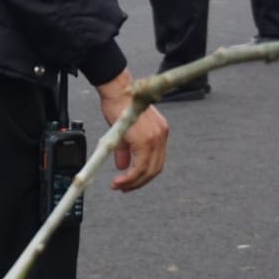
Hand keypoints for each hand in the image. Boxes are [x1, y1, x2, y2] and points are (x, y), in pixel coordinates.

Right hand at [96, 70, 168, 191]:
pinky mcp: (146, 139)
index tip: (131, 181)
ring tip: (121, 186)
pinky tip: (121, 179)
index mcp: (159, 133)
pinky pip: (141, 164)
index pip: (156, 161)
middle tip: (125, 188)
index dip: (144, 175)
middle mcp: (161, 136)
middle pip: (155, 169)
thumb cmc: (119, 105)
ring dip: (134, 181)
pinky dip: (131, 175)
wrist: (117, 91)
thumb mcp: (124, 130)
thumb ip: (126, 150)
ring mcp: (156, 138)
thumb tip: (123, 166)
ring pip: (149, 169)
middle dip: (139, 182)